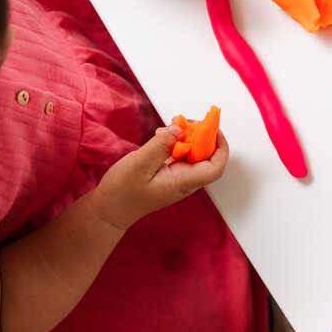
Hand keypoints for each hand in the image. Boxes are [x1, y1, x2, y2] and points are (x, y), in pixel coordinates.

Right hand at [91, 126, 227, 229]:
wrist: (110, 210)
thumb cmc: (122, 192)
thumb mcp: (138, 165)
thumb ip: (160, 146)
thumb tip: (180, 130)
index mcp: (183, 182)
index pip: (215, 167)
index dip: (220, 147)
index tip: (211, 128)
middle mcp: (185, 180)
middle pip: (207, 157)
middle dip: (201, 136)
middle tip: (185, 121)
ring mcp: (178, 177)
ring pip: (193, 154)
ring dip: (187, 137)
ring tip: (173, 124)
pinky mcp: (169, 173)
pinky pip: (180, 155)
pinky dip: (175, 142)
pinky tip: (162, 135)